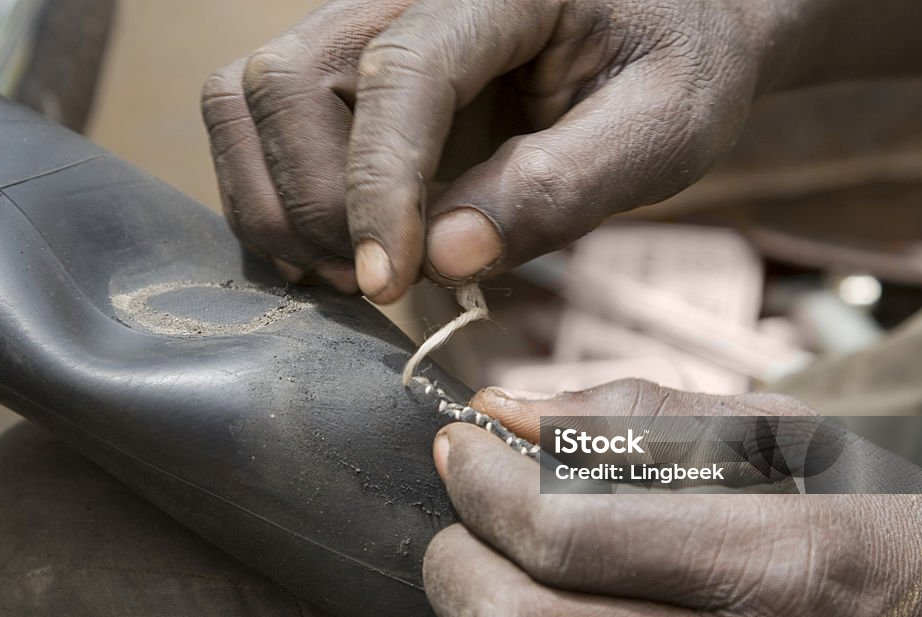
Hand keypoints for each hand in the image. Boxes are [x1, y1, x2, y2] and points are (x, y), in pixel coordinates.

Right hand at [202, 0, 779, 301]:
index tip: (387, 284)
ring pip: (247, 99)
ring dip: (280, 204)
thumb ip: (561, 187)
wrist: (663, 28)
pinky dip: (272, 196)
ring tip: (357, 271)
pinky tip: (337, 248)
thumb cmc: (674, 68)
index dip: (378, 186)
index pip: (402, 73)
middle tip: (383, 282)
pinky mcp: (344, 72)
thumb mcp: (663, 129)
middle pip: (286, 81)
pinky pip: (255, 123)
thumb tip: (445, 257)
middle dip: (318, 202)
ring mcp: (362, 27)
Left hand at [423, 380, 921, 616]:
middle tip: (463, 520)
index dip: (483, 483)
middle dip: (456, 564)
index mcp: (777, 564)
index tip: (460, 447)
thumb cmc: (878, 527)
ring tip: (506, 577)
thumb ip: (643, 420)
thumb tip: (508, 410)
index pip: (565, 532)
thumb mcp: (792, 444)